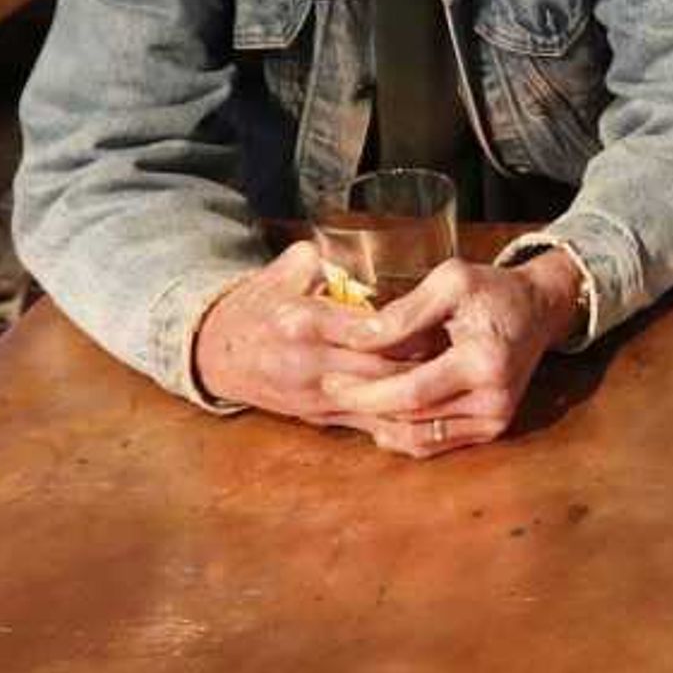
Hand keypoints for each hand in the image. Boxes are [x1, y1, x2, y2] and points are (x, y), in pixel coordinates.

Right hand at [192, 244, 428, 425]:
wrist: (217, 354)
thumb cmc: (256, 306)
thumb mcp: (282, 271)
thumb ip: (319, 257)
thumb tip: (352, 248)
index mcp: (302, 322)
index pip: (366, 330)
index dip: (406, 329)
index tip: (437, 319)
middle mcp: (309, 363)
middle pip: (379, 370)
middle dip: (420, 364)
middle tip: (456, 349)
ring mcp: (314, 395)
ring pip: (378, 402)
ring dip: (415, 394)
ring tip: (450, 378)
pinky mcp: (318, 417)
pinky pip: (366, 423)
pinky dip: (400, 419)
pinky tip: (431, 409)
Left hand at [319, 249, 586, 457]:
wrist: (538, 310)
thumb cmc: (492, 290)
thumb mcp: (450, 281)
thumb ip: (403, 313)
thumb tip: (357, 339)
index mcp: (484, 362)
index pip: (411, 392)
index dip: (366, 391)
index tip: (330, 380)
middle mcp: (494, 401)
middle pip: (412, 419)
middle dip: (365, 407)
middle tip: (329, 389)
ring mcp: (496, 420)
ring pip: (421, 439)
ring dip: (380, 423)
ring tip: (349, 402)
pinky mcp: (493, 429)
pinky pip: (437, 443)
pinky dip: (403, 433)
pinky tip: (378, 414)